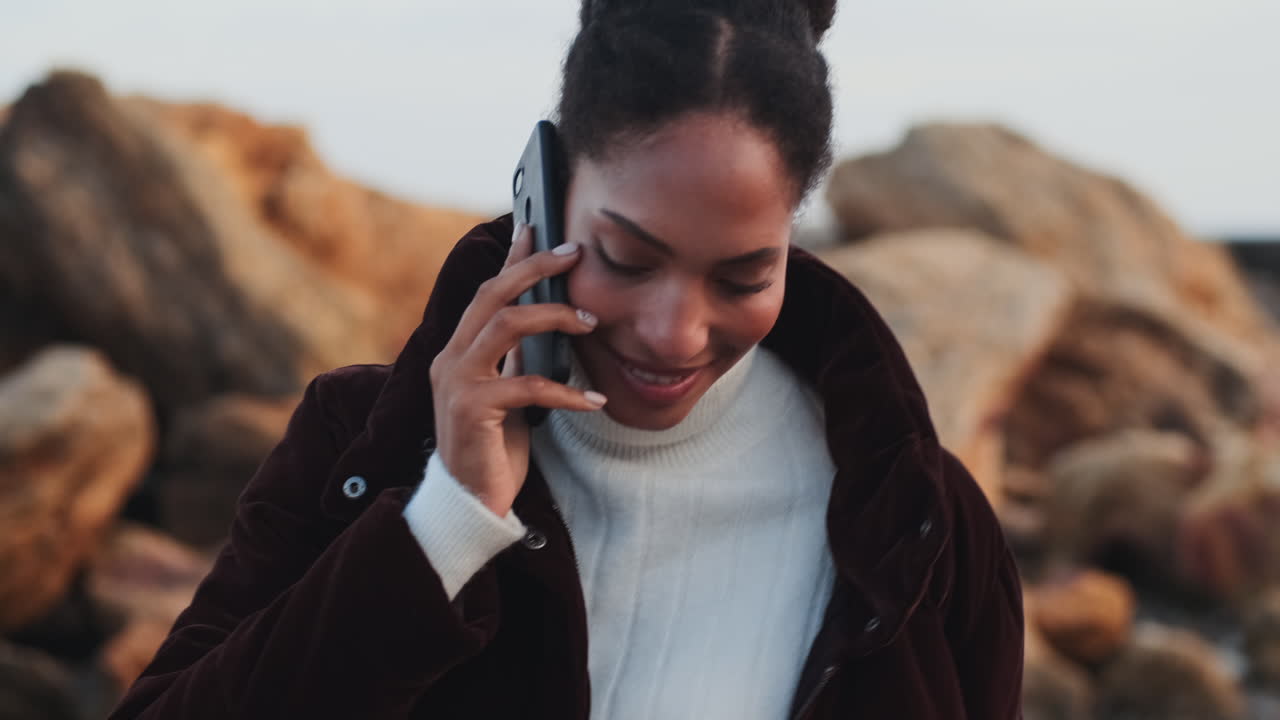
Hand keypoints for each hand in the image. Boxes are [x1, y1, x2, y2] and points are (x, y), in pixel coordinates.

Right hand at [428, 222, 605, 514]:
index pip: (487, 291)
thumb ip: (517, 360)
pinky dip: (566, 392)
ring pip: (505, 325)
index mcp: (460, 351)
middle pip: (492, 294)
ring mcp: (457, 382)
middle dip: (534, 268)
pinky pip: (526, 386)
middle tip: (575, 255)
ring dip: (554, 318)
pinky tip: (595, 403)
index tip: (536, 227)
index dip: (512, 258)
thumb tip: (544, 324)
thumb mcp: (509, 395)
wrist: (470, 503)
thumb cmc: (493, 449)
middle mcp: (451, 358)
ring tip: (591, 324)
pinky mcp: (471, 410)